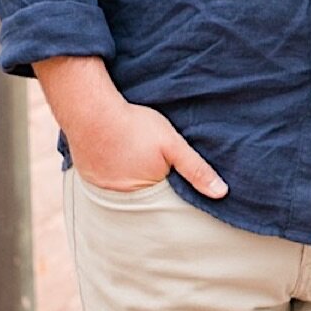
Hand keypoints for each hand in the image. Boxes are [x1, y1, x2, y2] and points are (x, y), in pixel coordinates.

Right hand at [35, 56, 226, 197]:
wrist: (91, 111)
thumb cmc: (135, 126)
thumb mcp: (172, 144)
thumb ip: (196, 169)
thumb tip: (222, 193)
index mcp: (147, 194)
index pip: (165, 200)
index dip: (170, 186)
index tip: (171, 175)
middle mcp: (124, 198)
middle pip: (144, 195)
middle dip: (149, 183)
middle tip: (147, 159)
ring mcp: (103, 190)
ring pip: (123, 188)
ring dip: (129, 177)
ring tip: (131, 156)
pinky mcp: (88, 177)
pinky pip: (105, 180)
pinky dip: (111, 171)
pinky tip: (114, 155)